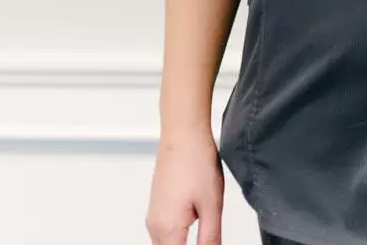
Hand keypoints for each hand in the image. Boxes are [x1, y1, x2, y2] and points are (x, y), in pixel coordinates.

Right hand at [145, 128, 224, 244]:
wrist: (183, 133)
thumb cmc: (196, 161)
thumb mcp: (212, 206)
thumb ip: (210, 239)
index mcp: (167, 229)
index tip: (206, 242)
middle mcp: (155, 225)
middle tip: (207, 237)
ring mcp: (154, 215)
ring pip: (164, 244)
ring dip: (180, 243)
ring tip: (203, 228)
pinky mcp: (157, 205)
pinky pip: (164, 232)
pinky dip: (177, 235)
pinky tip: (194, 220)